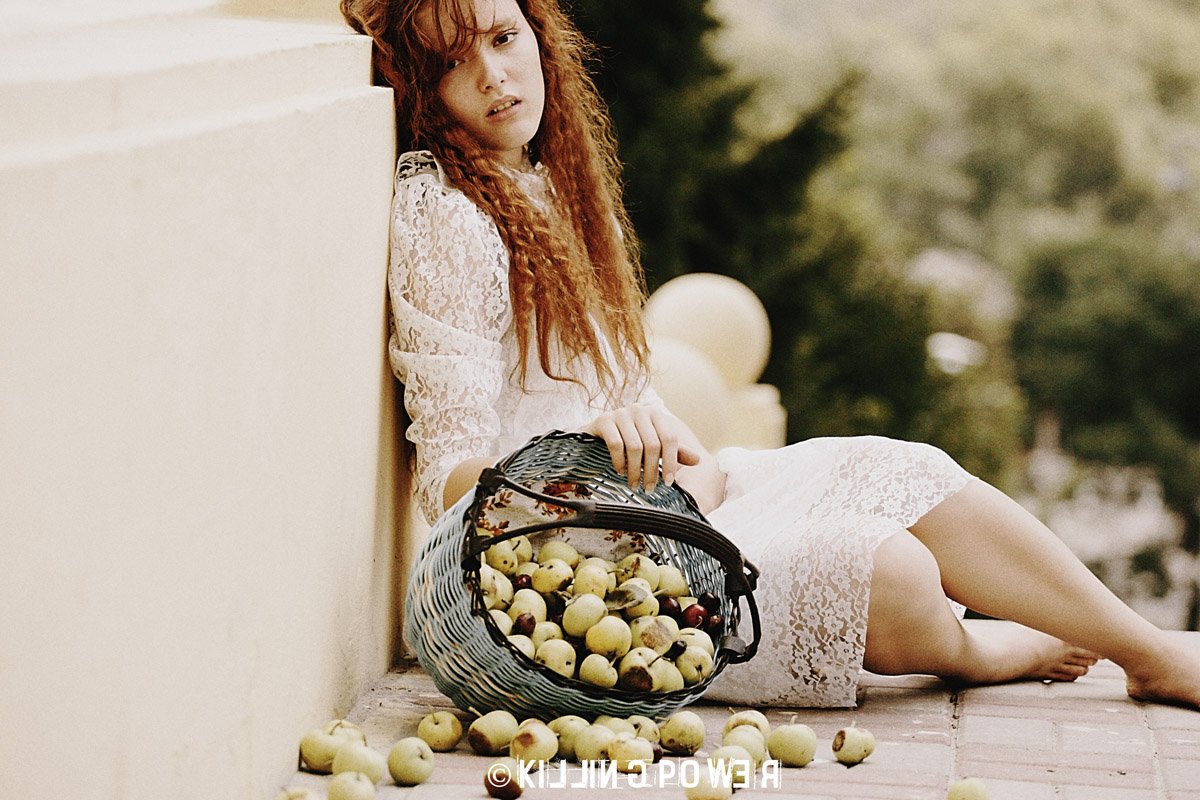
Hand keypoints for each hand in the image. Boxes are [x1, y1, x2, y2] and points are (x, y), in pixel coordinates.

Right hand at [582, 404, 700, 492]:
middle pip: (653, 444)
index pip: (669, 438)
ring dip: (635, 470)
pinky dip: (619, 461)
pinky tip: (620, 472)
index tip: (668, 482)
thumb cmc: (630, 442)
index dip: (670, 462)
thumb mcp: (654, 447)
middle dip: (652, 471)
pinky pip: (615, 444)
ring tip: (634, 484)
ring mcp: (620, 413)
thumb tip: (698, 460)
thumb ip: (675, 452)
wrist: (597, 436)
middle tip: (649, 489)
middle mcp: (640, 410)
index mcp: (656, 414)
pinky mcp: (604, 420)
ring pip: (634, 446)